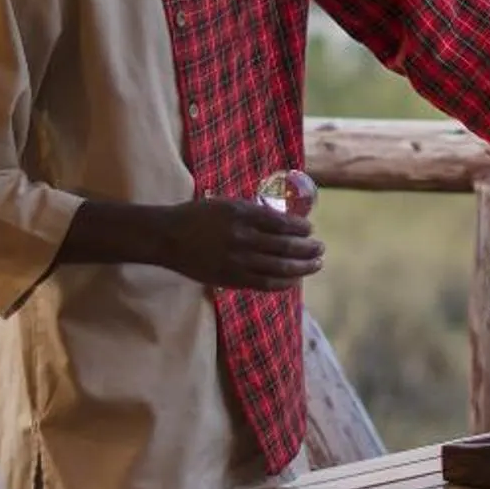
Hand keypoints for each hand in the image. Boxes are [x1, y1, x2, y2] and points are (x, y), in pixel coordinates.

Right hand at [159, 197, 324, 292]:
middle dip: (308, 248)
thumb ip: (252, 212)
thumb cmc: (197, 216)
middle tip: (321, 248)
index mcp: (242, 214)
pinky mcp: (231, 278)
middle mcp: (242, 237)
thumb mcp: (226, 204)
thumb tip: (282, 220)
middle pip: (285, 246)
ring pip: (279, 267)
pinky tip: (294, 280)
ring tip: (316, 264)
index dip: (301, 228)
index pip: (281, 222)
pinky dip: (283, 283)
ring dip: (302, 266)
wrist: (168, 237)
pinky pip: (264, 284)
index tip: (311, 229)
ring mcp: (237, 260)